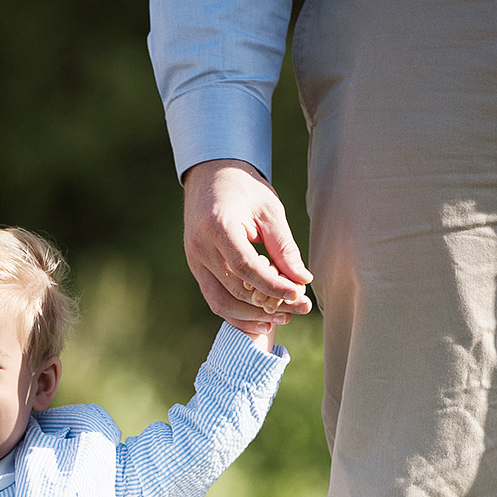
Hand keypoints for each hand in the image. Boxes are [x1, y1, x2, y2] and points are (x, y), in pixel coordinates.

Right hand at [181, 159, 313, 332]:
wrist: (210, 177)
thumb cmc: (244, 189)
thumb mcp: (269, 210)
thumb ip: (283, 246)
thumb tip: (301, 279)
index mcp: (218, 226)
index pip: (246, 266)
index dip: (273, 285)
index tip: (298, 293)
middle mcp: (200, 248)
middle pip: (235, 289)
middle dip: (269, 304)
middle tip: (300, 308)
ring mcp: (195, 261)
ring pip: (221, 303)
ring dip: (253, 316)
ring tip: (283, 318)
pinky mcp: (197, 269)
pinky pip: (215, 299)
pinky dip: (237, 314)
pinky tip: (261, 318)